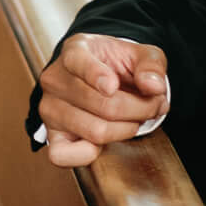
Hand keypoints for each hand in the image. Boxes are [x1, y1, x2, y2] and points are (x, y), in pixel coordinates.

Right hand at [36, 34, 169, 165]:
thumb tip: (154, 87)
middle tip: (155, 105)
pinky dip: (89, 154)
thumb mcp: (141, 54)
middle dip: (140, 109)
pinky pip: (62, 155)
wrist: (101, 79)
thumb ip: (152, 66)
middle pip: (104, 105)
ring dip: (126, 129)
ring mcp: (50, 108)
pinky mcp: (51, 134)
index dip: (95, 75)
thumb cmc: (118, 65)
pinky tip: (106, 140)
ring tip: (137, 119)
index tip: (112, 86)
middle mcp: (56, 79)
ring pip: (95, 131)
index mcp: (76, 50)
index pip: (78, 62)